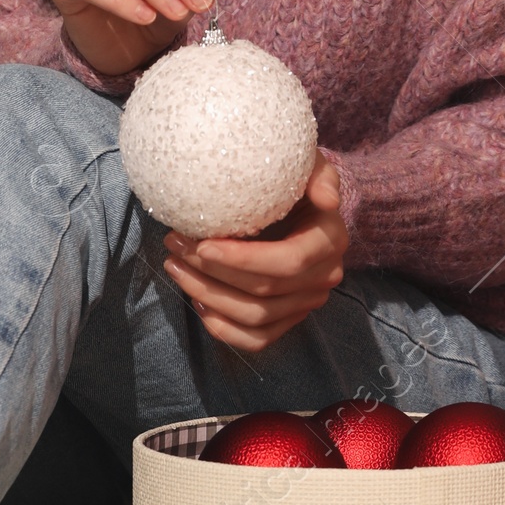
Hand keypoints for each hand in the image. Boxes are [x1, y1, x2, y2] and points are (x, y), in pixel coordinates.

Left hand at [162, 155, 347, 354]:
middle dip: (213, 272)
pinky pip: (257, 339)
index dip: (244, 259)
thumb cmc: (292, 178)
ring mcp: (306, 303)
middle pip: (265, 291)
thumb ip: (320, 174)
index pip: (289, 262)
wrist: (296, 202)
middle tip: (175, 246)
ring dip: (208, 296)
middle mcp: (323, 278)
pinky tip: (198, 302)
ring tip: (175, 266)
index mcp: (330, 241)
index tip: (203, 244)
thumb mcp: (307, 165)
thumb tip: (327, 199)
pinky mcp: (288, 320)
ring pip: (255, 317)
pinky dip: (224, 328)